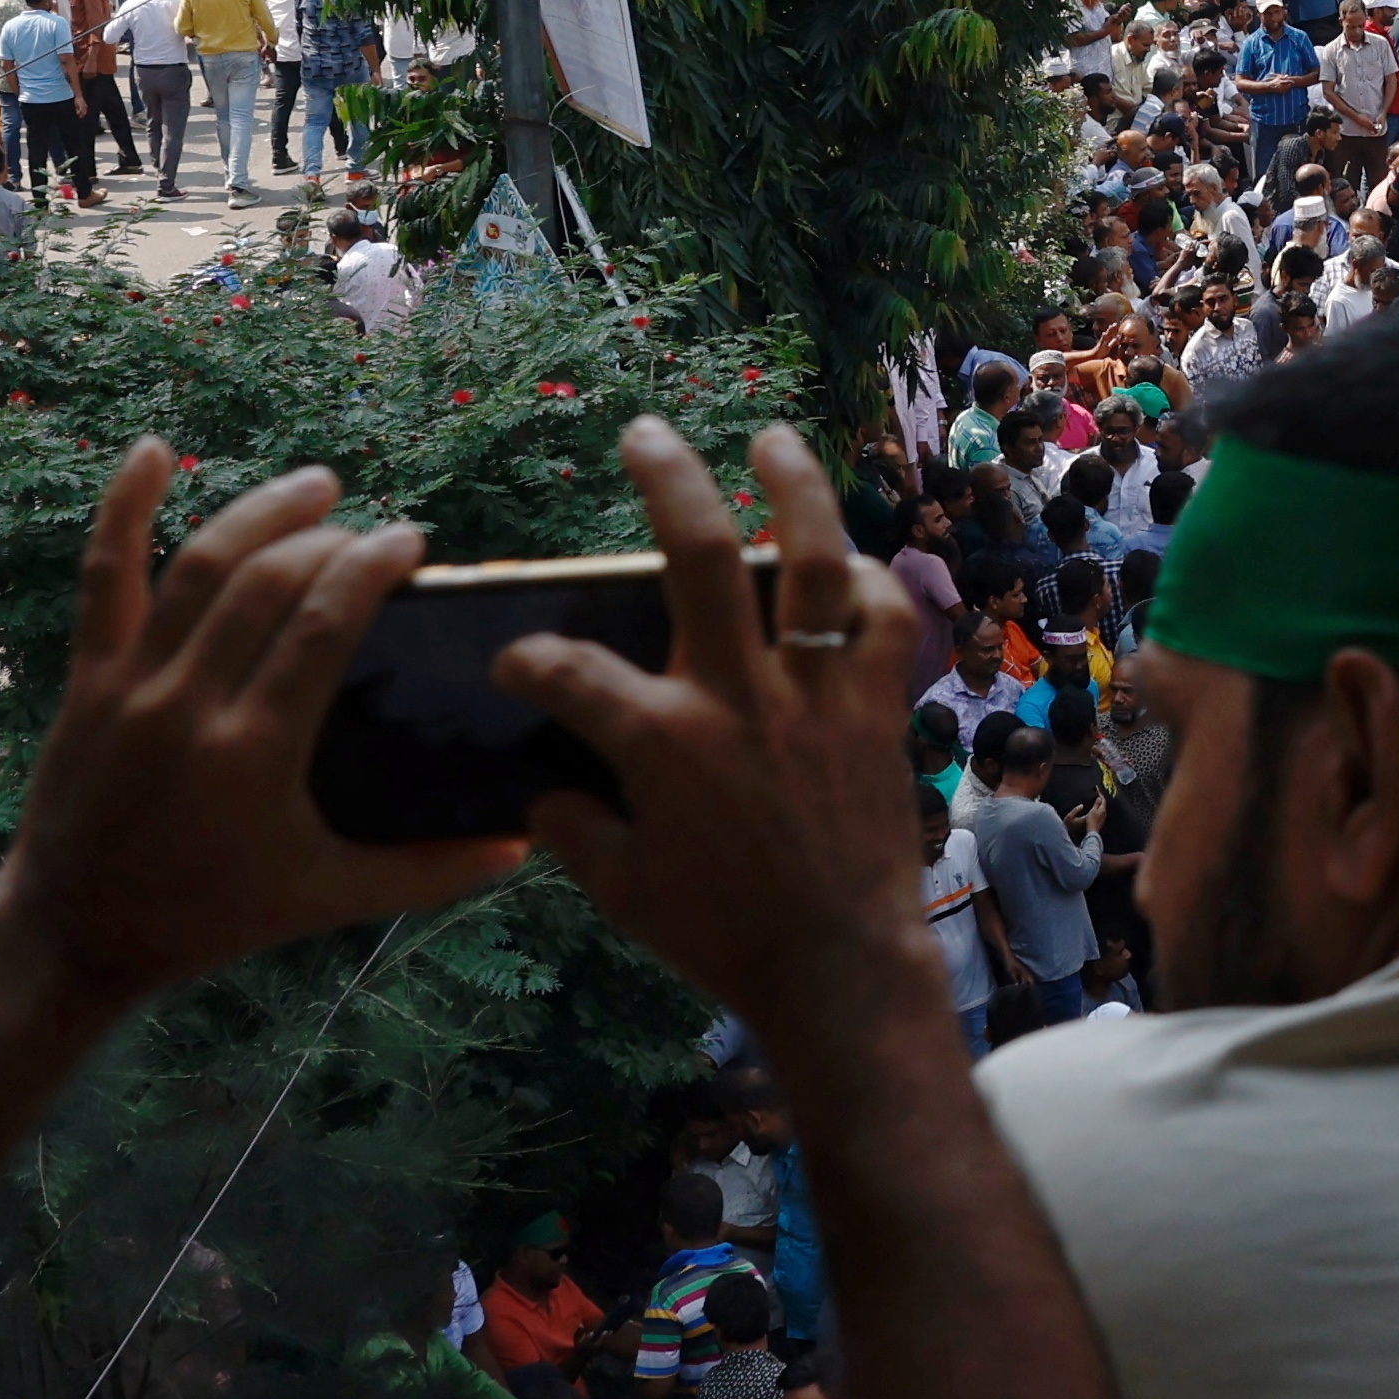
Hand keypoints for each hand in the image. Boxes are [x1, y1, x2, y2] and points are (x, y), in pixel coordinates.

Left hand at [0, 444, 525, 1004]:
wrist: (76, 931)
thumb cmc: (210, 917)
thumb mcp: (325, 901)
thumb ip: (429, 870)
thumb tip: (524, 840)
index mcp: (255, 753)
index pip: (322, 626)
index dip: (369, 567)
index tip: (409, 541)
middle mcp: (189, 705)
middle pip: (267, 583)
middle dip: (329, 540)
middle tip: (373, 535)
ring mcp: (130, 684)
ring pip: (198, 566)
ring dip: (260, 512)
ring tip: (315, 485)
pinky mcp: (88, 677)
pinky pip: (105, 578)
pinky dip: (124, 508)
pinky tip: (149, 451)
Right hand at [507, 420, 938, 1050]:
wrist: (840, 967)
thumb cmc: (723, 935)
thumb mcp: (620, 891)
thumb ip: (572, 830)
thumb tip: (544, 792)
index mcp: (663, 741)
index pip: (567, 671)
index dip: (528, 660)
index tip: (514, 664)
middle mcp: (740, 695)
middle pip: (700, 555)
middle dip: (667, 481)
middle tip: (645, 432)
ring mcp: (817, 693)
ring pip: (812, 560)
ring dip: (792, 488)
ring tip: (772, 436)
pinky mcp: (876, 708)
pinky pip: (884, 621)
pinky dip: (869, 584)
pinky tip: (848, 564)